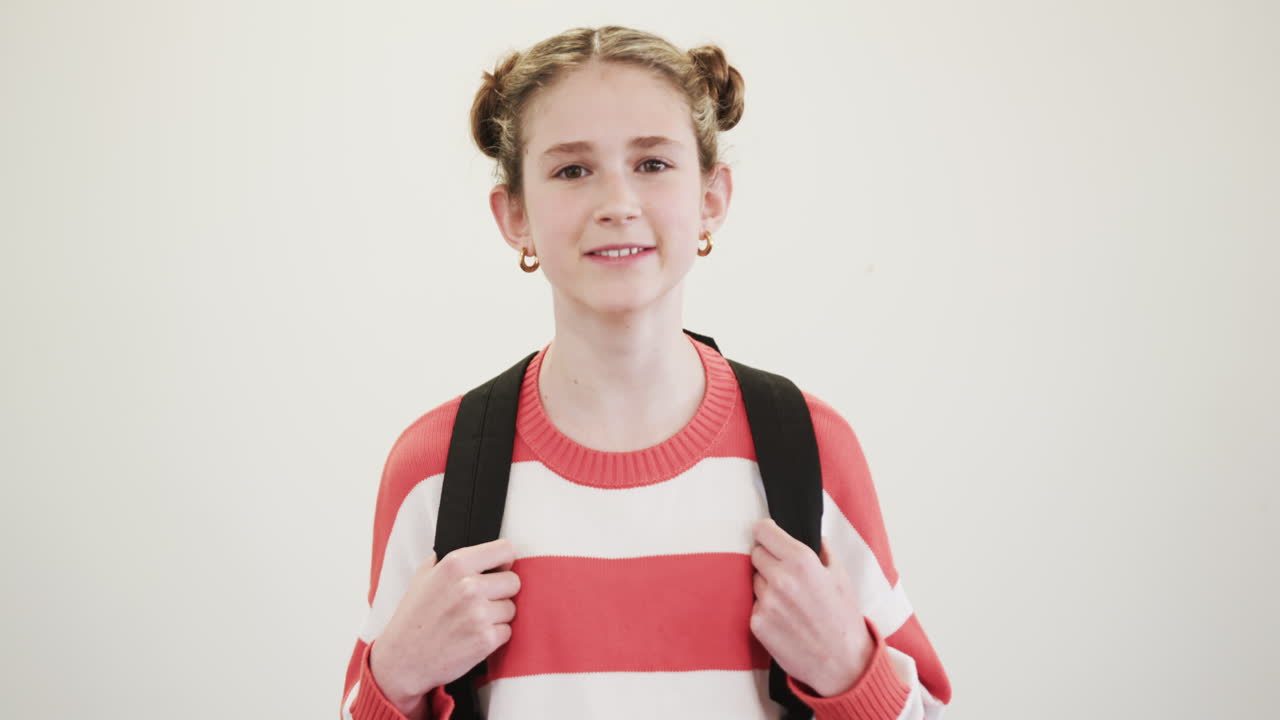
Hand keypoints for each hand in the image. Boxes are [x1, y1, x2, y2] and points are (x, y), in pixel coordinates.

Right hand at [369, 539, 520, 711]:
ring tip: (473, 621)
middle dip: (501, 591)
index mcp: (455, 564)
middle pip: (514, 581)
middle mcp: (469, 586)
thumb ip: (451, 558)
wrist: (403, 659)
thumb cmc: (413, 618)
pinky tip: (473, 636)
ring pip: (511, 608)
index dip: (504, 561)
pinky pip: (507, 631)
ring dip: (497, 615)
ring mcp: (479, 614)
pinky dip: (494, 636)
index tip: (500, 569)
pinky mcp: (485, 639)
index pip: (505, 549)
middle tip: (481, 601)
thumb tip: (480, 552)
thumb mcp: (423, 575)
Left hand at [749, 518, 873, 696]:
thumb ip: (823, 549)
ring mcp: (766, 602)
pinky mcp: (757, 623)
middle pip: (755, 554)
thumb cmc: (844, 619)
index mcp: (801, 560)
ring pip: (754, 580)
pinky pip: (754, 605)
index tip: (769, 537)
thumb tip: (812, 535)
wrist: (843, 664)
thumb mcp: (841, 576)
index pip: (762, 531)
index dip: (766, 533)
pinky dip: (765, 609)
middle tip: (787, 576)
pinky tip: (785, 619)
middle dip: (768, 560)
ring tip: (790, 602)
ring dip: (766, 586)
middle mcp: (780, 578)